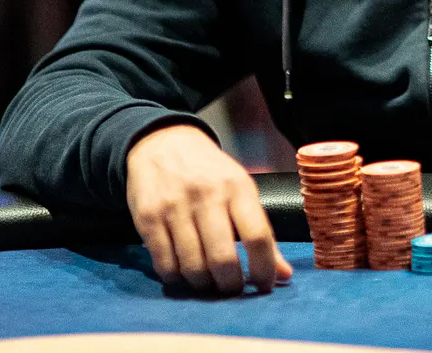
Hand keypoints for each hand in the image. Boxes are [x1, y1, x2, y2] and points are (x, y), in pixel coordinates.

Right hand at [125, 123, 292, 294]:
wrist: (163, 142)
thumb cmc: (210, 172)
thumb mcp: (240, 190)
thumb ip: (260, 231)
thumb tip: (283, 275)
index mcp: (238, 186)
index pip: (257, 236)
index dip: (263, 269)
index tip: (264, 285)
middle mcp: (207, 195)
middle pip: (223, 259)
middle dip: (230, 285)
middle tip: (232, 289)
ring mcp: (175, 206)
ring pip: (192, 267)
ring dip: (203, 285)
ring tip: (209, 283)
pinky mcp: (148, 218)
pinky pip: (164, 264)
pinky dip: (177, 278)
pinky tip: (184, 274)